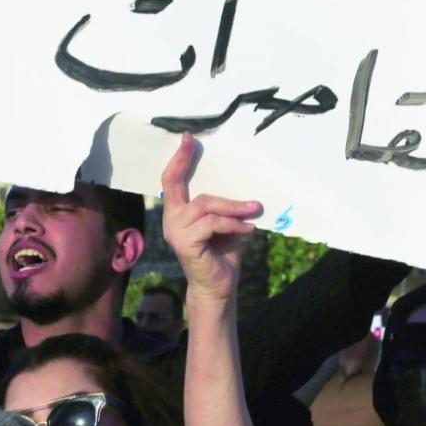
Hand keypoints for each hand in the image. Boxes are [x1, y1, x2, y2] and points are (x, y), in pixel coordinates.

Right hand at [161, 134, 262, 306]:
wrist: (218, 287)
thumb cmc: (222, 253)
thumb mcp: (226, 223)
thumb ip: (226, 205)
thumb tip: (245, 182)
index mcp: (178, 211)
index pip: (172, 180)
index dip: (178, 159)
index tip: (188, 138)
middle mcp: (171, 219)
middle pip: (185, 187)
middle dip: (213, 184)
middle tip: (250, 197)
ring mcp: (174, 232)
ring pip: (205, 205)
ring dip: (234, 208)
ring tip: (255, 213)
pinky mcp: (184, 243)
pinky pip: (212, 223)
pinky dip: (233, 225)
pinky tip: (248, 230)